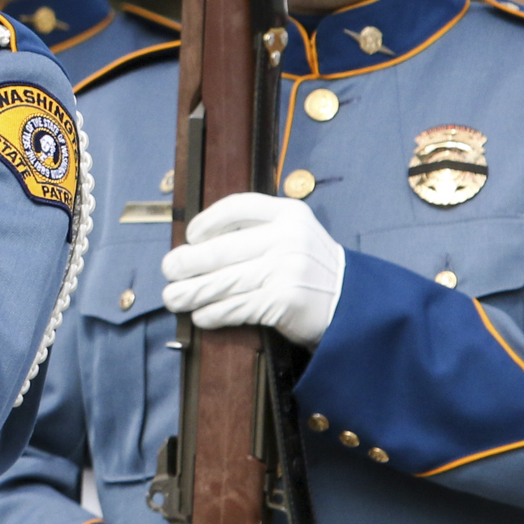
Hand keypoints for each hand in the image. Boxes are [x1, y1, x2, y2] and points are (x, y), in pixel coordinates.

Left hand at [162, 191, 343, 346]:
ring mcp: (287, 269)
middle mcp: (288, 238)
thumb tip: (197, 244)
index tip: (191, 236)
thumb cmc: (312, 270)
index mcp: (289, 214)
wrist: (355, 305)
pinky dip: (214, 313)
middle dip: (188, 262)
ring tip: (173, 297)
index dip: (207, 220)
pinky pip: (237, 307)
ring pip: (224, 281)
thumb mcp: (294, 235)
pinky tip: (202, 316)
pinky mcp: (285, 300)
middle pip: (222, 248)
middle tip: (168, 270)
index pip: (237, 207)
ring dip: (192, 292)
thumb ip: (257, 231)